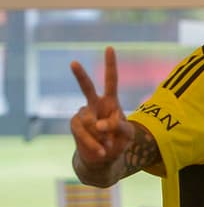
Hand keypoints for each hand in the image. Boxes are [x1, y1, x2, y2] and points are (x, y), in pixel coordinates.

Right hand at [69, 46, 133, 166]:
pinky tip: (101, 150)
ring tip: (107, 143)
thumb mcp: (127, 134)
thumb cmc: (118, 141)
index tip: (110, 48)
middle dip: (80, 76)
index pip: (111, 80)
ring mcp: (83, 114)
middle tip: (73, 62)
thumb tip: (98, 125)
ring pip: (91, 122)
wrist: (103, 158)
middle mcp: (95, 104)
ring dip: (102, 136)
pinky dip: (95, 144)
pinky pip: (84, 133)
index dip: (110, 65)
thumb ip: (118, 126)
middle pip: (87, 88)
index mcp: (111, 102)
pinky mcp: (75, 126)